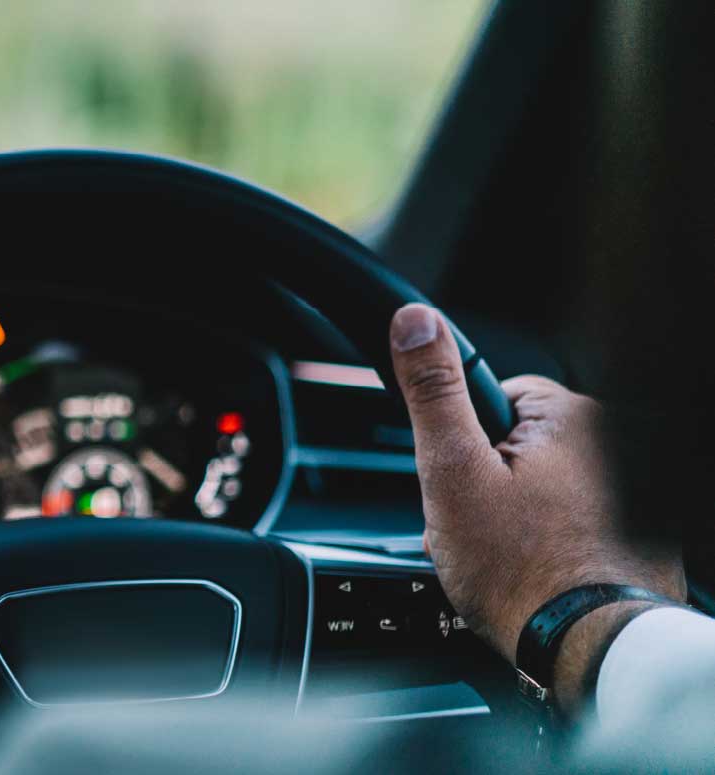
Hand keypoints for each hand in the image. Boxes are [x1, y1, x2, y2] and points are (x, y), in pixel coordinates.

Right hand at [388, 304, 683, 707]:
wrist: (587, 648)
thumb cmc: (522, 574)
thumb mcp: (452, 474)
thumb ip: (433, 393)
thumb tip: (415, 322)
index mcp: (572, 416)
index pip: (496, 400)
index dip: (466, 448)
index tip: (464, 487)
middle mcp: (621, 442)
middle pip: (527, 446)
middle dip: (497, 484)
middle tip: (482, 531)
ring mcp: (642, 488)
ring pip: (555, 486)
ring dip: (530, 515)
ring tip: (514, 559)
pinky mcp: (651, 529)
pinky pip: (586, 519)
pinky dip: (564, 540)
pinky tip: (546, 571)